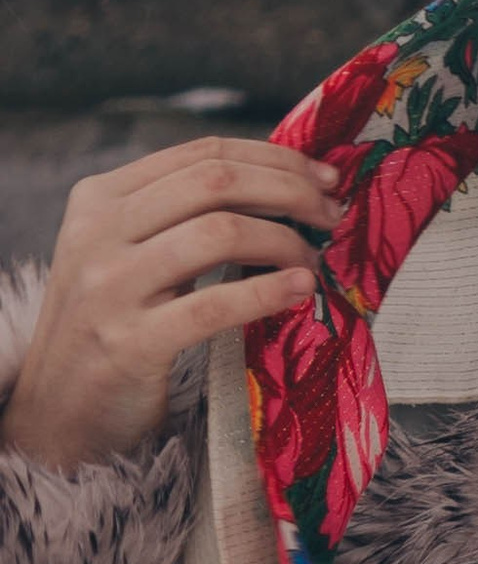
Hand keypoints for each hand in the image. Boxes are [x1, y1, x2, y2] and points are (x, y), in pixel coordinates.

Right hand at [0, 136, 339, 476]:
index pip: (202, 154)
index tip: (323, 177)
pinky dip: (266, 293)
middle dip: (291, 192)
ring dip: (285, 242)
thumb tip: (279, 187)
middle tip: (333, 215)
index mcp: (99, 199)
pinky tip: (299, 290)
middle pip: (216, 182)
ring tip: (314, 261)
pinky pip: (213, 305)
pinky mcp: (129, 341)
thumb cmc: (109, 327)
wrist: (58, 409)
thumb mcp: (124, 254)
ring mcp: (110, 286)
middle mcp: (99, 232)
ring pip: (220, 233)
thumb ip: (178, 216)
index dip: (274, 159)